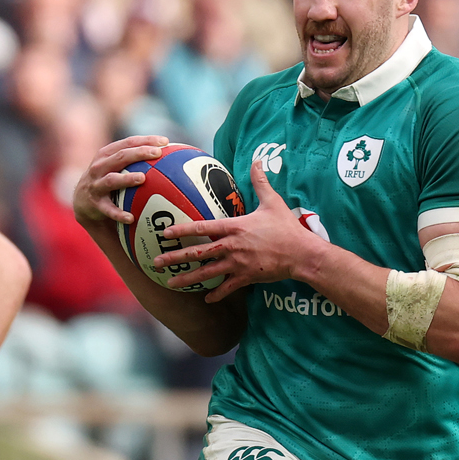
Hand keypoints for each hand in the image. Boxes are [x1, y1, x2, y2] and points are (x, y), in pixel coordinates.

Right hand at [72, 135, 169, 225]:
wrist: (83, 202)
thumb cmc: (109, 181)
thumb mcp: (117, 166)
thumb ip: (135, 159)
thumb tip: (170, 156)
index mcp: (107, 154)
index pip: (128, 143)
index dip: (146, 140)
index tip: (165, 141)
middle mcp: (99, 167)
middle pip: (120, 157)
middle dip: (139, 153)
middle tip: (157, 154)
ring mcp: (96, 185)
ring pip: (112, 180)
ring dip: (127, 179)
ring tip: (142, 178)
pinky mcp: (95, 204)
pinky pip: (108, 209)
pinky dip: (118, 213)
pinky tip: (131, 218)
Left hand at [159, 160, 322, 302]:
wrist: (302, 254)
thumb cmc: (287, 228)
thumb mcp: (273, 202)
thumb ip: (261, 182)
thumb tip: (258, 160)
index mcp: (235, 227)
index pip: (202, 227)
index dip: (182, 230)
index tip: (165, 233)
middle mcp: (232, 246)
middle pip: (198, 253)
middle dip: (176, 258)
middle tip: (157, 262)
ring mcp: (238, 264)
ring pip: (207, 273)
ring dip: (187, 279)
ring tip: (170, 283)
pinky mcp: (247, 277)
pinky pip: (227, 288)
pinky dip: (216, 294)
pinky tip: (205, 299)